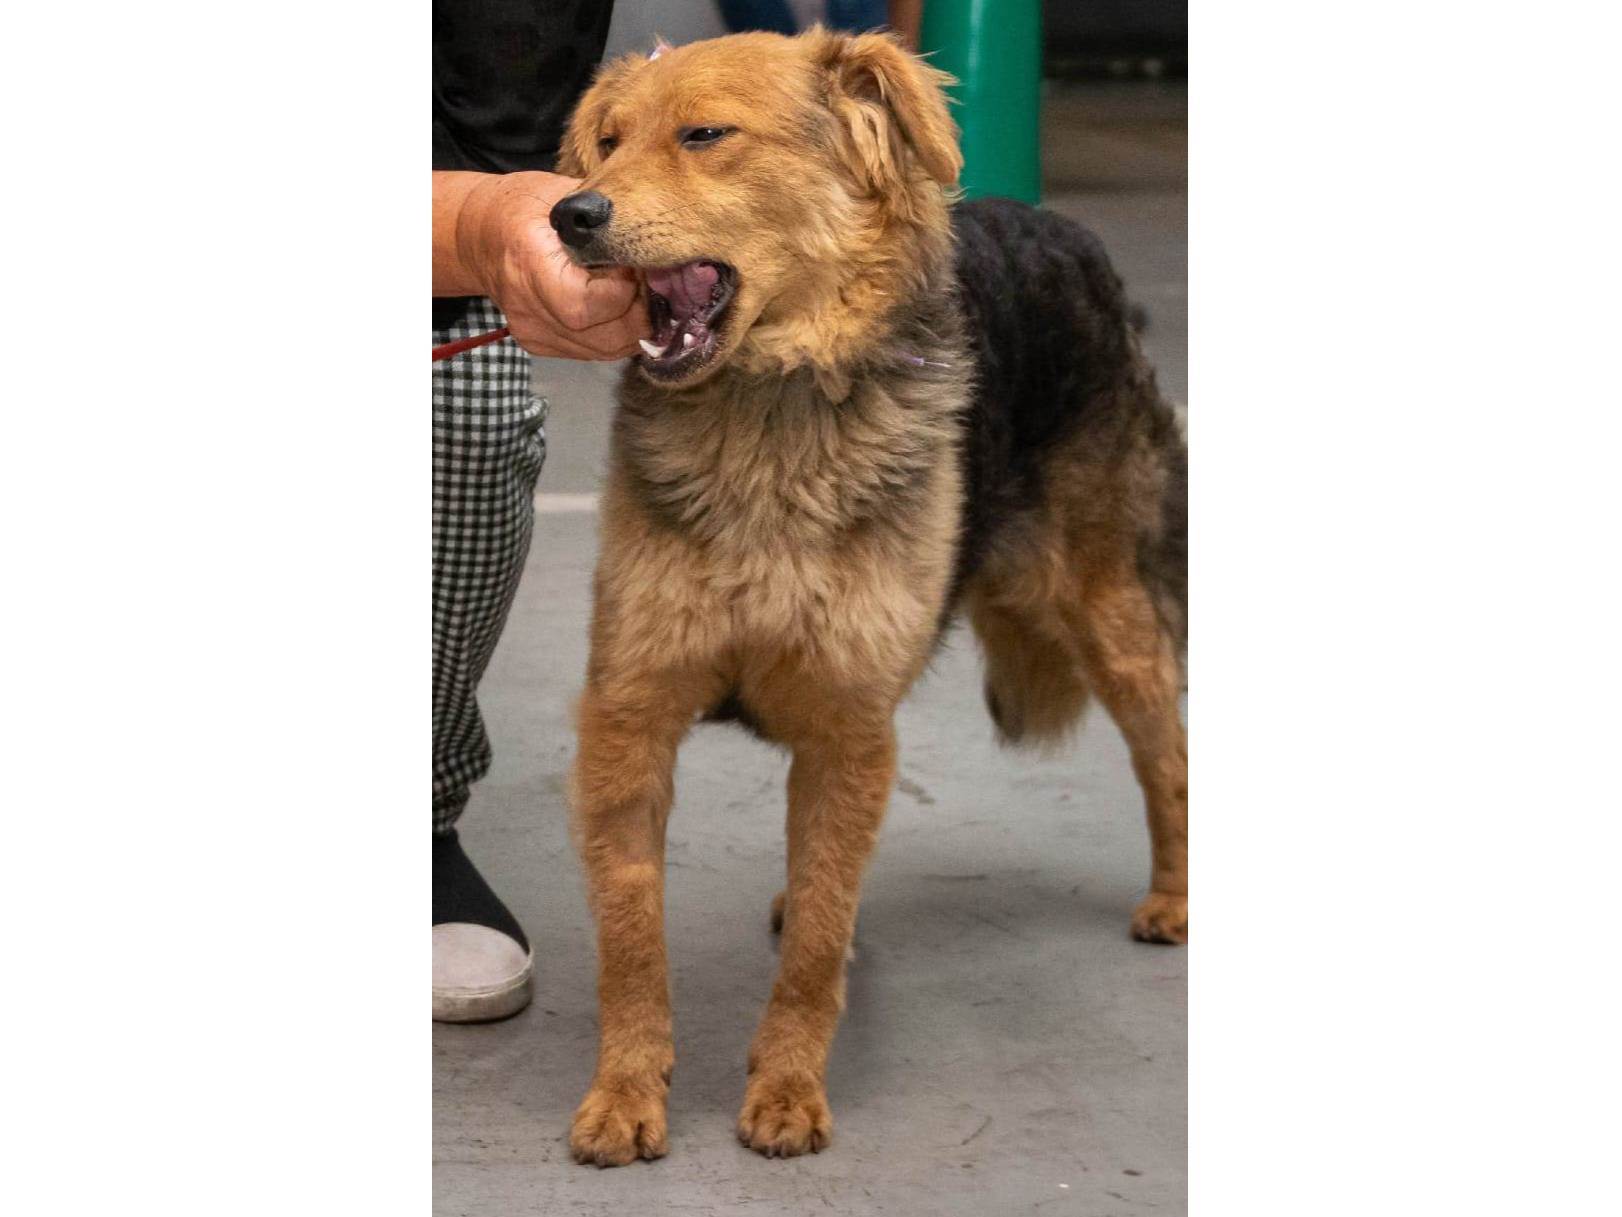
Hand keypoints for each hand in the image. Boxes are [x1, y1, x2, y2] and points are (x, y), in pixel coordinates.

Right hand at [454, 172, 648, 359]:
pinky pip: (595, 352)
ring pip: (606, 350)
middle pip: (603, 337)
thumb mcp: (564, 194)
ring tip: (641, 294)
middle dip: (640, 313)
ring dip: (635, 326)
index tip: (638, 263)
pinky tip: (622, 307)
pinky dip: (618, 333)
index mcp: (528, 263)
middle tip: (651, 283)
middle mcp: (526, 307)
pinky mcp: (539, 344)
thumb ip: (605, 218)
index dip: (624, 291)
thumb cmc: (527, 206)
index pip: (585, 304)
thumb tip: (653, 233)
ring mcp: (532, 331)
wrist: (481, 234)